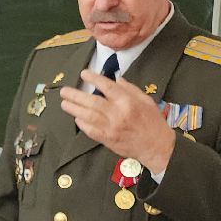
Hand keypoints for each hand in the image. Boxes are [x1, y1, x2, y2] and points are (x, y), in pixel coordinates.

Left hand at [57, 71, 177, 174]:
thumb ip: (130, 89)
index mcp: (128, 102)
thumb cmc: (153, 122)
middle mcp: (118, 114)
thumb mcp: (146, 101)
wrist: (156, 146)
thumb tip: (116, 79)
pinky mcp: (108, 139)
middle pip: (92, 101)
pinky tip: (76, 118)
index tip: (83, 74)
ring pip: (88, 116)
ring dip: (74, 108)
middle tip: (64, 90)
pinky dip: (82, 124)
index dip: (94, 79)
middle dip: (76, 95)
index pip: (107, 86)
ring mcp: (111, 127)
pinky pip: (91, 131)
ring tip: (64, 103)